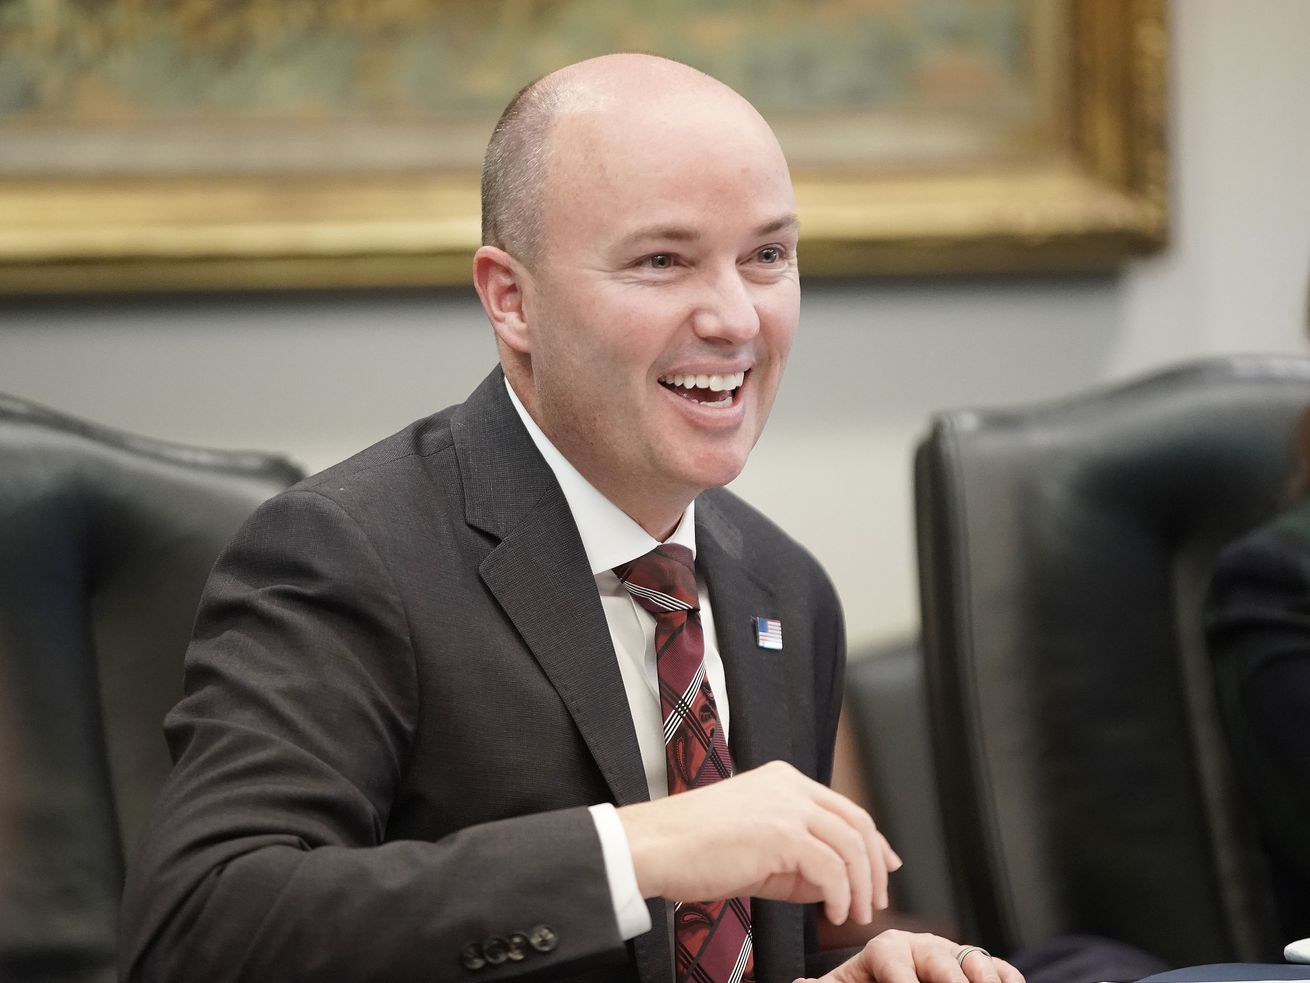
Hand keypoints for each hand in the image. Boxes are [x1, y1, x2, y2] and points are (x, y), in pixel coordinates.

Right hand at [616, 760, 901, 925]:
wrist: (653, 847)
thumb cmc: (693, 850)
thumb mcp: (756, 848)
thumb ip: (797, 859)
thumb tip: (836, 884)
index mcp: (784, 780)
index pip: (845, 808)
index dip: (872, 842)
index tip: (883, 869)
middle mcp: (791, 786)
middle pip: (858, 823)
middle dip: (874, 867)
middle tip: (875, 901)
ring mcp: (787, 807)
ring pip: (851, 845)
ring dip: (861, 886)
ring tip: (855, 914)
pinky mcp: (781, 834)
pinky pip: (831, 869)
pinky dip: (840, 895)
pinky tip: (832, 913)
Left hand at [794, 930, 1024, 982]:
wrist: (893, 981)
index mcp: (887, 948)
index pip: (894, 961)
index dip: (901, 981)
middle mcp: (923, 946)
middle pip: (938, 960)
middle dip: (948, 981)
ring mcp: (953, 955)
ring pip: (972, 960)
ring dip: (982, 976)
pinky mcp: (976, 967)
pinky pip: (998, 967)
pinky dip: (1007, 976)